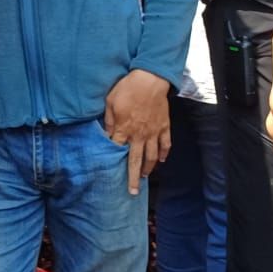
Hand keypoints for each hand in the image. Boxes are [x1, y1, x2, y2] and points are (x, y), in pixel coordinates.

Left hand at [103, 68, 170, 195]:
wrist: (150, 80)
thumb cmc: (127, 88)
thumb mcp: (110, 101)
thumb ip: (108, 120)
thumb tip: (107, 135)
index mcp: (124, 129)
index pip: (117, 150)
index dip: (113, 161)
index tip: (110, 171)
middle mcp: (139, 135)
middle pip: (136, 161)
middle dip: (133, 178)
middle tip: (133, 192)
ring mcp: (153, 132)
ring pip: (152, 156)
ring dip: (148, 168)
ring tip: (144, 176)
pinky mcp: (164, 126)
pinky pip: (165, 144)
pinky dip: (164, 154)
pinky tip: (161, 160)